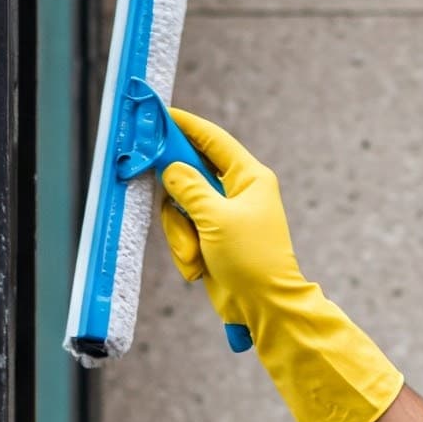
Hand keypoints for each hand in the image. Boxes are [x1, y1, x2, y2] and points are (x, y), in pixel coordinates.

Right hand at [159, 106, 304, 329]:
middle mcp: (237, 192)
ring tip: (195, 255)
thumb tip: (170, 169)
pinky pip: (183, 231)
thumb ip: (189, 188)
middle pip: (189, 173)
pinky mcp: (210, 238)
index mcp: (249, 178)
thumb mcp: (216, 219)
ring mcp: (222, 216)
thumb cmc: (252, 260)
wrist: (264, 307)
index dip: (187, 125)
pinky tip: (199, 268)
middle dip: (175, 196)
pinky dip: (186, 250)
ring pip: (180, 207)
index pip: (214, 139)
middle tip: (158, 190)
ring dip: (181, 234)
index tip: (161, 115)